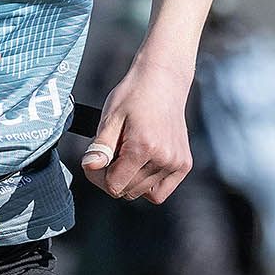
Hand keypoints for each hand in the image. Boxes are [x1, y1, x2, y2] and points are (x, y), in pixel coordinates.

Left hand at [81, 59, 193, 202]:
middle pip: (127, 191)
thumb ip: (101, 146)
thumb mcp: (111, 117)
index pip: (113, 186)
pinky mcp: (184, 164)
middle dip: (112, 176)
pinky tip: (140, 165)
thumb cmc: (133, 95)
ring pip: (142, 192)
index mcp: (144, 147)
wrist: (163, 81)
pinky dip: (147, 184)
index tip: (95, 158)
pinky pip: (160, 192)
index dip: (98, 176)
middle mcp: (164, 158)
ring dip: (129, 178)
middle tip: (110, 152)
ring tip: (127, 152)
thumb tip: (90, 166)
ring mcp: (176, 163)